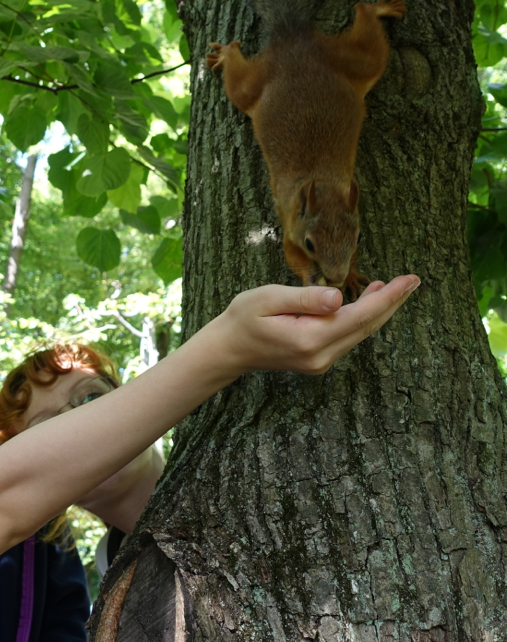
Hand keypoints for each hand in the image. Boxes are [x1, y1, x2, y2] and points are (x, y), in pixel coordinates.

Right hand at [222, 274, 419, 376]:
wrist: (228, 349)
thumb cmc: (243, 318)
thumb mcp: (268, 299)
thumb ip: (305, 298)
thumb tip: (338, 297)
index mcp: (309, 338)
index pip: (359, 316)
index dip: (387, 297)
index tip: (408, 280)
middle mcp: (321, 356)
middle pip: (366, 326)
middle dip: (391, 302)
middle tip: (413, 280)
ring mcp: (321, 361)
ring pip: (360, 332)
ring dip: (379, 309)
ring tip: (395, 286)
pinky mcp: (319, 360)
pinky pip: (348, 336)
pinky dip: (363, 318)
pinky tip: (367, 301)